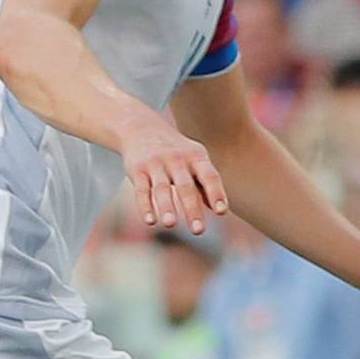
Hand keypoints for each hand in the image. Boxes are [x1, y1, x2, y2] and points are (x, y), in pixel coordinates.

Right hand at [119, 115, 225, 234]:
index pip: (209, 176)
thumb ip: (204, 183)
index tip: (222, 212)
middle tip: (198, 231)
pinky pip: (141, 190)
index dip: (216, 193)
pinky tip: (150, 222)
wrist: (142, 128)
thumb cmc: (175, 151)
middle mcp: (177, 159)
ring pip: (162, 189)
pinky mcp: (137, 170)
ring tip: (171, 224)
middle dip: (192, 209)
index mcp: (196, 157)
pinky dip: (145, 206)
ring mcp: (156, 164)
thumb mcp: (194, 160)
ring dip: (167, 207)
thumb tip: (219, 209)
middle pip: (185, 187)